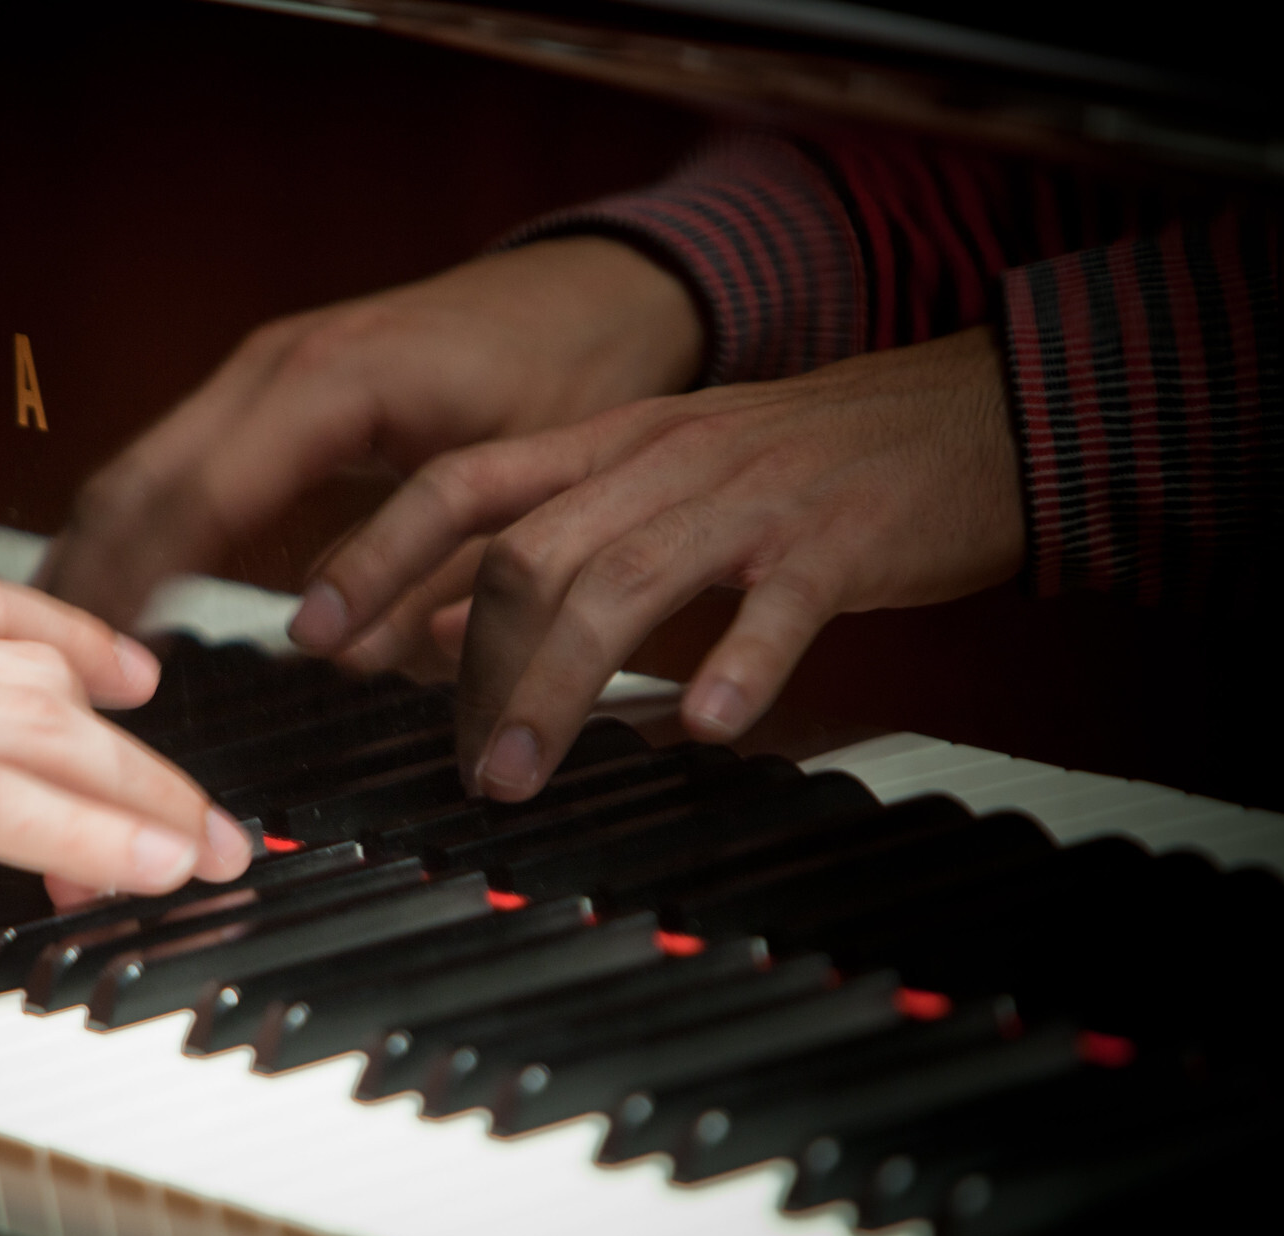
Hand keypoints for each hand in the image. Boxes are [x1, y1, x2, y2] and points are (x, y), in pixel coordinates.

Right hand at [35, 237, 703, 626]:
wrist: (592, 288)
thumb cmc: (570, 371)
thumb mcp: (525, 480)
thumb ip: (441, 576)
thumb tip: (344, 657)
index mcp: (332, 382)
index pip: (196, 498)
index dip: (136, 587)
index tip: (96, 663)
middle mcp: (275, 363)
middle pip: (136, 480)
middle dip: (85, 579)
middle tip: (46, 678)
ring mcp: (261, 367)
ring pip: (138, 468)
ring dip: (93, 556)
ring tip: (56, 651)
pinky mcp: (267, 389)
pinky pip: (172, 462)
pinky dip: (133, 529)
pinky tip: (116, 591)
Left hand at [290, 326, 1025, 797]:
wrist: (970, 412)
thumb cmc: (798, 470)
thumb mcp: (658, 491)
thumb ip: (551, 550)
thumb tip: (432, 635)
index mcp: (609, 444)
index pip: (462, 485)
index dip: (378, 554)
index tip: (313, 633)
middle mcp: (662, 459)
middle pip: (531, 550)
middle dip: (472, 664)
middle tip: (461, 764)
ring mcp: (751, 495)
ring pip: (627, 580)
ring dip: (557, 685)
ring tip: (519, 776)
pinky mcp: (843, 535)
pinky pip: (779, 602)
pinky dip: (737, 663)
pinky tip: (708, 726)